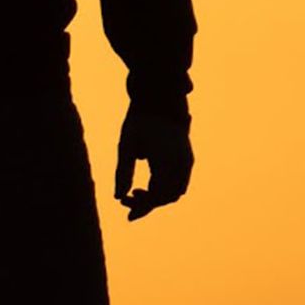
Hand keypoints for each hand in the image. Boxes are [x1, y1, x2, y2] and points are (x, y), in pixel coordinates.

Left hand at [113, 99, 191, 220]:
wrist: (161, 98)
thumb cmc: (139, 120)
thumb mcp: (125, 144)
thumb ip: (122, 172)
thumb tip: (117, 197)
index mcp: (166, 160)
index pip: (157, 195)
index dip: (141, 206)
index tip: (123, 206)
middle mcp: (181, 163)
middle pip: (168, 197)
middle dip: (148, 203)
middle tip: (127, 199)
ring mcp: (187, 161)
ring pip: (176, 192)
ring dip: (158, 197)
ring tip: (136, 193)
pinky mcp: (187, 158)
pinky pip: (179, 183)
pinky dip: (165, 189)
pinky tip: (149, 185)